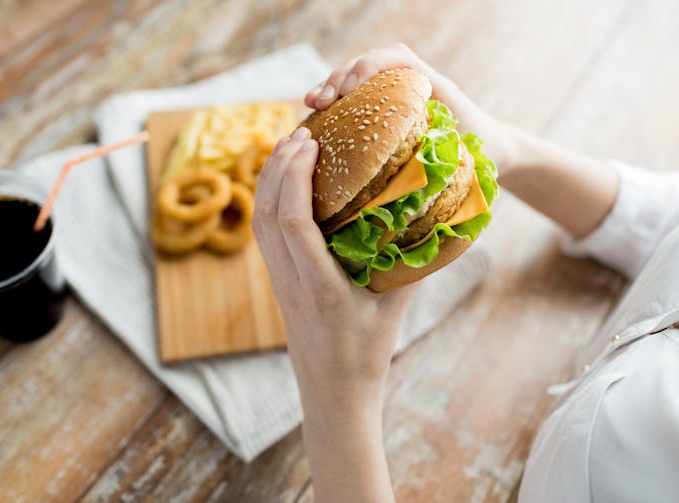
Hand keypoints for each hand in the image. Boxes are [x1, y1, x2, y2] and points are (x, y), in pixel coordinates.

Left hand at [253, 126, 415, 502]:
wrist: (333, 390)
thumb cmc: (368, 352)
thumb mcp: (397, 304)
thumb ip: (413, 260)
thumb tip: (437, 213)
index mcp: (322, 287)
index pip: (295, 224)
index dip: (296, 178)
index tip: (310, 143)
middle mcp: (291, 281)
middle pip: (268, 215)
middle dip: (278, 167)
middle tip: (301, 132)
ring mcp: (278, 282)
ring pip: (260, 222)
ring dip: (268, 180)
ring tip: (288, 146)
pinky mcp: (276, 282)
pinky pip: (264, 234)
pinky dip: (268, 200)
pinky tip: (283, 182)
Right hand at [305, 43, 515, 173]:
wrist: (495, 149)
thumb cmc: (484, 151)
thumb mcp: (471, 149)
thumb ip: (447, 151)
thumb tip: (412, 169)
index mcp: (432, 84)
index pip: (397, 58)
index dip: (369, 67)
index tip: (351, 90)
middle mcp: (411, 82)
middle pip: (368, 64)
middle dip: (340, 78)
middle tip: (322, 101)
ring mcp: (395, 94)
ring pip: (356, 79)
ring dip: (330, 88)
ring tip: (312, 105)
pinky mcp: (384, 109)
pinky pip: (355, 100)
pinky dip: (334, 107)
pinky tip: (315, 119)